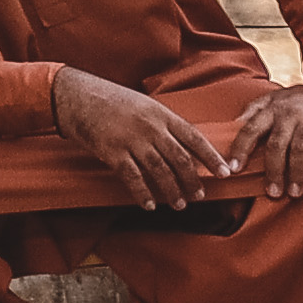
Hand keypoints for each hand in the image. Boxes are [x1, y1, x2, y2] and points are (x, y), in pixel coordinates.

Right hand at [49, 65, 222, 206]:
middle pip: (180, 159)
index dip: (212, 157)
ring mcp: (132, 140)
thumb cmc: (112, 101)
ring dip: (172, 191)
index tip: (225, 172)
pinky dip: (143, 193)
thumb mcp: (145, 105)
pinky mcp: (112, 152)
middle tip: (200, 195)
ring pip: (160, 171)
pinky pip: (132, 177)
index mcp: (162, 114)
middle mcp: (151, 128)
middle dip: (193, 180)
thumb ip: (164, 124)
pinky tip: (150, 205)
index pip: (195, 138)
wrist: (77, 96)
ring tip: (180, 204)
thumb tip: (185, 145)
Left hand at [237, 85, 302, 189]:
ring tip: (294, 193)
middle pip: (276, 144)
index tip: (234, 170)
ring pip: (300, 149)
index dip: (241, 149)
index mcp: (274, 107)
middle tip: (273, 193)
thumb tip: (234, 123)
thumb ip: (257, 108)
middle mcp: (291, 112)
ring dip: (296, 173)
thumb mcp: (279, 97)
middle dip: (273, 171)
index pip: (251, 129)